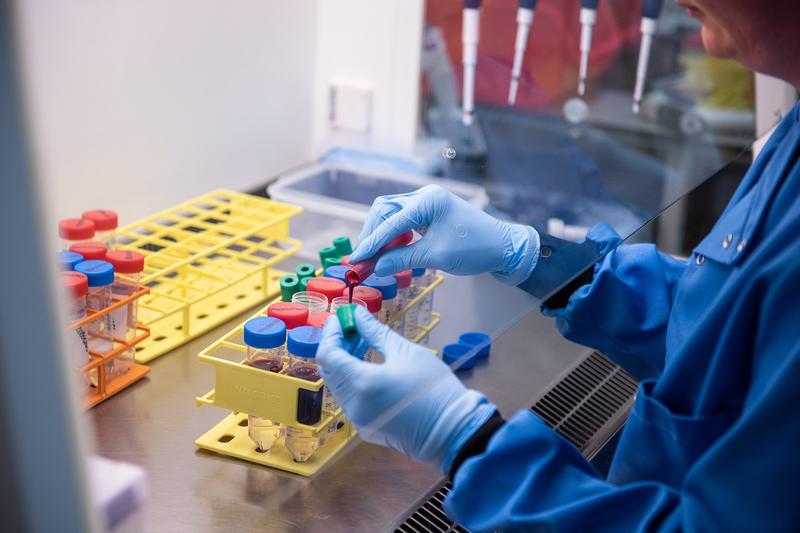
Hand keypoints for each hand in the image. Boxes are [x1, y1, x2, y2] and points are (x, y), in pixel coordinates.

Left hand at [317, 306, 495, 472]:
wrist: (453, 432)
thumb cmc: (434, 389)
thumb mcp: (407, 353)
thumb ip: (376, 333)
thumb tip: (358, 316)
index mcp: (361, 383)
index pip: (328, 355)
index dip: (331, 333)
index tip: (342, 317)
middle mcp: (353, 404)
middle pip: (330, 370)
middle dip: (338, 346)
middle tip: (354, 328)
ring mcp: (358, 420)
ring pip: (339, 385)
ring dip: (345, 362)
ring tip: (364, 344)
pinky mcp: (367, 428)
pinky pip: (351, 399)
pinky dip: (353, 379)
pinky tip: (370, 366)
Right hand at [349, 184, 539, 284]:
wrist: (504, 247)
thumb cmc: (475, 249)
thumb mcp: (436, 256)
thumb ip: (402, 260)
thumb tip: (375, 268)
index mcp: (428, 201)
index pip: (389, 222)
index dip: (370, 243)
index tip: (356, 260)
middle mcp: (424, 196)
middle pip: (384, 211)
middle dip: (371, 235)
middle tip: (362, 260)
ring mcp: (427, 202)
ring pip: (391, 215)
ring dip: (381, 236)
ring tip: (373, 259)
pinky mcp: (430, 213)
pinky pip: (403, 221)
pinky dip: (394, 237)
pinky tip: (391, 253)